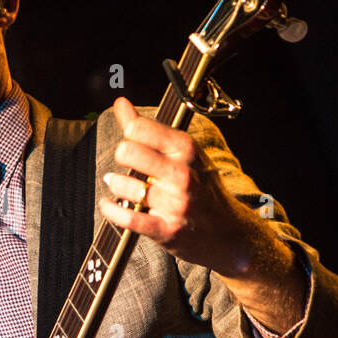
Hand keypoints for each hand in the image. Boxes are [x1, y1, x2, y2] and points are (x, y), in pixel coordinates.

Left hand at [98, 97, 260, 276]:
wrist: (228, 234)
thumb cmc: (203, 188)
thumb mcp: (184, 154)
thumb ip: (148, 129)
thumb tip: (120, 103)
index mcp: (187, 150)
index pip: (140, 128)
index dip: (129, 132)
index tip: (132, 139)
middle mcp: (182, 174)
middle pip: (129, 152)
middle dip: (121, 156)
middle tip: (126, 161)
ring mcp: (175, 203)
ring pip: (125, 185)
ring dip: (116, 185)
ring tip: (120, 184)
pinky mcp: (167, 229)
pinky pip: (128, 218)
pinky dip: (110, 210)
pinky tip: (108, 204)